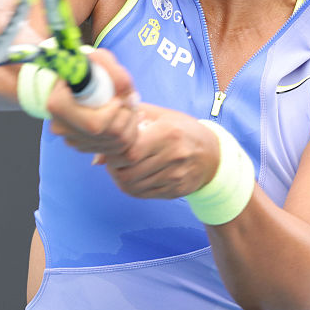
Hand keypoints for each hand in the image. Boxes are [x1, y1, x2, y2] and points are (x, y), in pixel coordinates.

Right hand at [46, 48, 140, 155]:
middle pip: (107, 135)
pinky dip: (127, 135)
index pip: (96, 124)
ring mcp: (71, 139)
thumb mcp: (100, 59)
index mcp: (58, 105)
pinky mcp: (83, 146)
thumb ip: (116, 74)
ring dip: (131, 125)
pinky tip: (126, 118)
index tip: (119, 96)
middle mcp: (61, 127)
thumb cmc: (88, 66)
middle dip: (127, 118)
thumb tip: (129, 96)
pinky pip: (114, 149)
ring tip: (130, 107)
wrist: (77, 77)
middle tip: (130, 101)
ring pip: (115, 145)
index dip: (116, 112)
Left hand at [99, 105, 219, 199]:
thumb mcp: (158, 115)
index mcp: (167, 133)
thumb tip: (97, 157)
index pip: (130, 152)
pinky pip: (144, 194)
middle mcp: (174, 156)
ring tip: (121, 168)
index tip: (113, 148)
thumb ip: (126, 125)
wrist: (212, 154)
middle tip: (113, 161)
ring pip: (133, 187)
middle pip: (129, 173)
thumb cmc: (180, 129)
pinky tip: (134, 176)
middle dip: (114, 168)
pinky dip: (132, 187)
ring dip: (120, 179)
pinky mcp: (176, 191)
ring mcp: (176, 176)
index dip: (114, 154)